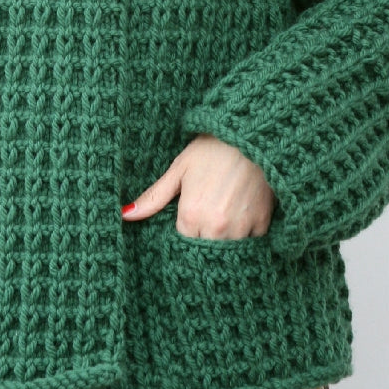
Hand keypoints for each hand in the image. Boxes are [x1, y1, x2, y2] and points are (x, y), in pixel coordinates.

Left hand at [122, 134, 275, 238]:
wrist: (252, 135)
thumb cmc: (212, 148)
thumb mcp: (180, 168)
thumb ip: (154, 197)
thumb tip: (125, 215)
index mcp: (191, 215)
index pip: (182, 244)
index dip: (185, 233)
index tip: (189, 221)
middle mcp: (216, 227)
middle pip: (205, 252)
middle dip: (204, 240)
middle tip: (208, 219)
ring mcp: (241, 228)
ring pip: (229, 253)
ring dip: (225, 241)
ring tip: (225, 217)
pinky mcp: (263, 224)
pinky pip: (252, 244)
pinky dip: (247, 236)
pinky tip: (243, 216)